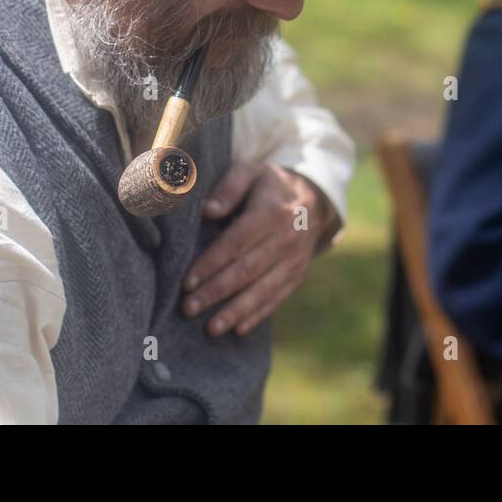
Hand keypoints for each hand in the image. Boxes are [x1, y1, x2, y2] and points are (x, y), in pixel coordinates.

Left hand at [181, 162, 334, 337]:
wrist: (313, 200)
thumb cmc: (269, 185)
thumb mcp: (251, 172)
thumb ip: (229, 188)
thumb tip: (208, 211)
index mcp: (272, 211)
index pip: (237, 242)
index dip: (211, 263)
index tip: (187, 282)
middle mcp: (287, 238)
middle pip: (247, 270)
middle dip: (216, 292)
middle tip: (188, 308)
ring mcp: (296, 260)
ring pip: (263, 290)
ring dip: (236, 311)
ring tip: (211, 327)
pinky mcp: (298, 275)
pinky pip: (278, 298)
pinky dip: (258, 315)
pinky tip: (237, 329)